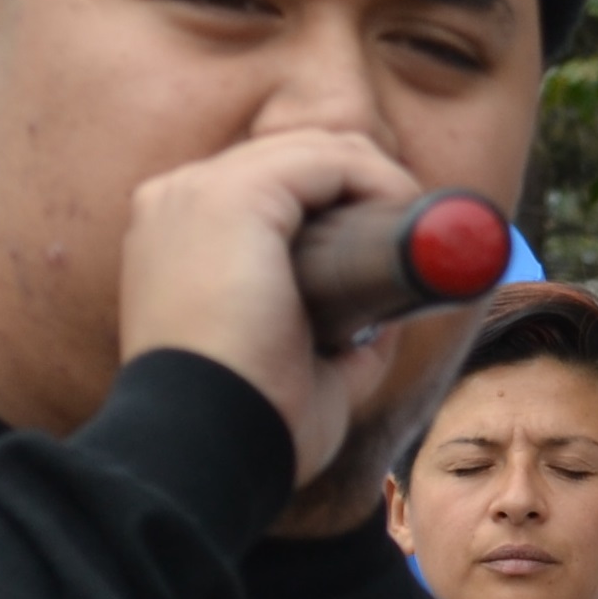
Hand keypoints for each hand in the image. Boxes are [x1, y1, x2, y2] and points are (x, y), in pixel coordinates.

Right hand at [118, 129, 418, 484]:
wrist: (206, 448)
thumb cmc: (245, 426)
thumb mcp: (290, 371)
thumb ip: (334, 343)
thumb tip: (381, 325)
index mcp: (176, 238)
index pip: (268, 188)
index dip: (337, 204)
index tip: (388, 243)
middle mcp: (178, 202)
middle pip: (294, 158)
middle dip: (364, 185)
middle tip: (420, 232)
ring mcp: (200, 192)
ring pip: (315, 150)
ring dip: (378, 178)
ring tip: (421, 225)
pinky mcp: (235, 196)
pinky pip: (326, 159)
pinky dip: (377, 178)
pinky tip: (406, 210)